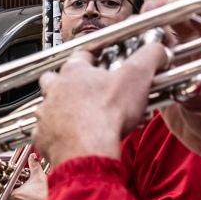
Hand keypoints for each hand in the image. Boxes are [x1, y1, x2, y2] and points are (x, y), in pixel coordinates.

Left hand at [30, 42, 165, 167]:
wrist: (88, 149)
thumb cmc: (108, 114)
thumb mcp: (137, 76)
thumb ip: (149, 57)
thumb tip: (158, 49)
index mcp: (75, 72)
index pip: (81, 55)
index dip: (93, 58)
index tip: (102, 62)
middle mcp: (55, 90)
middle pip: (55, 78)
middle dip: (67, 83)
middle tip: (86, 91)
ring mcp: (46, 113)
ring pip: (47, 105)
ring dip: (59, 108)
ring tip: (78, 115)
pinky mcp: (42, 136)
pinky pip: (44, 132)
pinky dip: (55, 134)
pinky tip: (70, 138)